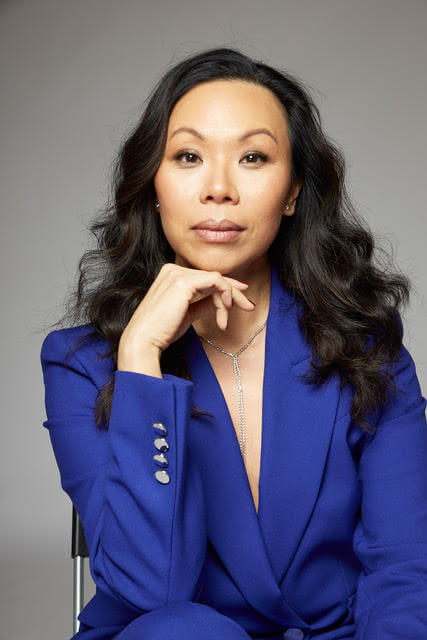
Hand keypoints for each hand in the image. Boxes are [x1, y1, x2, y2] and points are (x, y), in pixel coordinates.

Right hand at [118, 263, 254, 353]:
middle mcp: (173, 269)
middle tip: (249, 306)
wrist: (144, 340)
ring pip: (217, 279)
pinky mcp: (184, 281)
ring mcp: (177, 273)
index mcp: (171, 275)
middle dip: (235, 293)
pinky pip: (216, 282)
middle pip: (213, 277)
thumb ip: (203, 304)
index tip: (241, 299)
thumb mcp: (187, 314)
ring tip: (225, 321)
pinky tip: (225, 310)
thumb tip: (219, 301)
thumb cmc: (161, 331)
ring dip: (228, 300)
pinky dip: (225, 295)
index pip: (205, 278)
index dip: (226, 287)